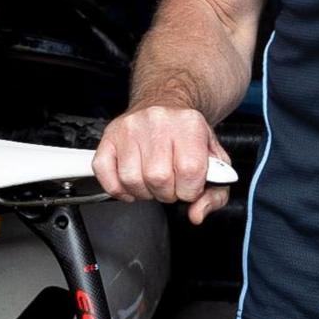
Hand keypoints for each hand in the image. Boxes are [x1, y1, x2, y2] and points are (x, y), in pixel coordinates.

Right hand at [95, 104, 233, 222]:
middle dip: (166, 192)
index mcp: (189, 124)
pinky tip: (132, 184)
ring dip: (143, 191)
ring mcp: (130, 128)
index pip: (190, 171)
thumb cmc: (187, 136)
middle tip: (171, 183)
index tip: (189, 187)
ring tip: (152, 182)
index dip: (190, 190)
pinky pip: (104, 172)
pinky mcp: (109, 136)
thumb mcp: (214, 161)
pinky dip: (117, 188)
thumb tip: (197, 213)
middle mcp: (158, 121)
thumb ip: (214, 193)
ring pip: (131, 179)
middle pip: (158, 178)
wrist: (164, 105)